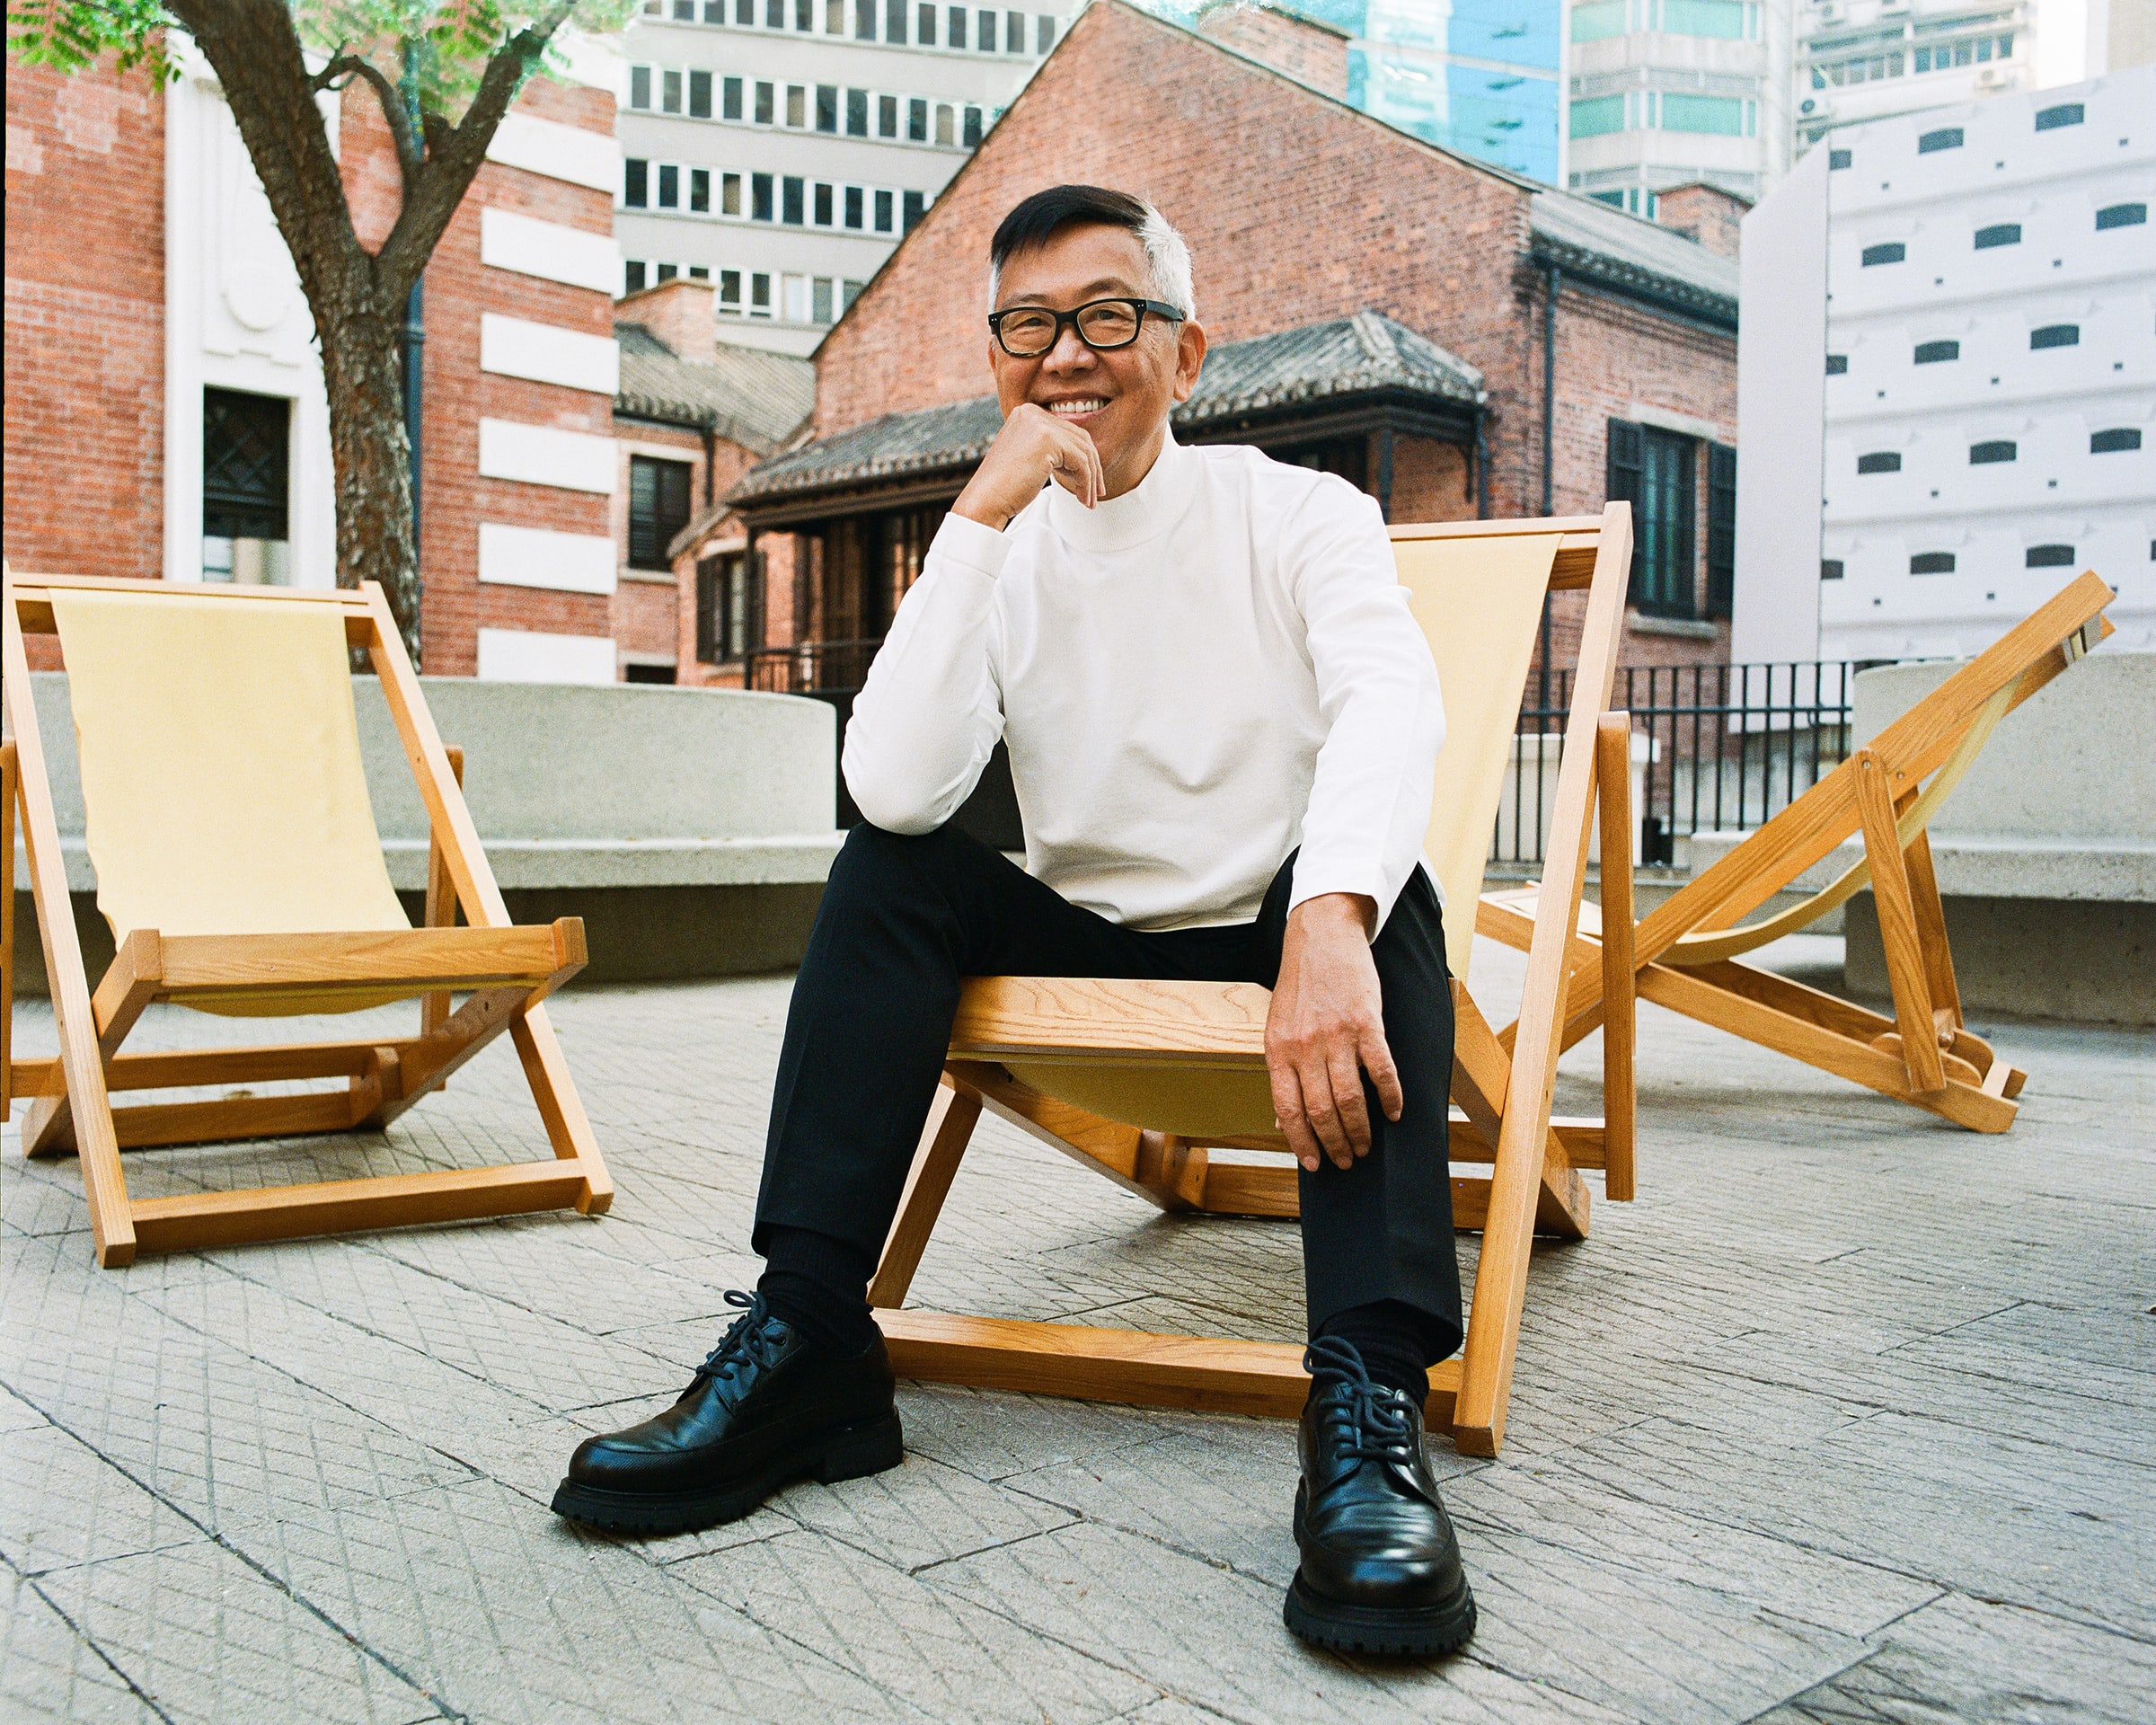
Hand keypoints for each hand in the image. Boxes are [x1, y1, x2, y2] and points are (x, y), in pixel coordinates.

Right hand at [951, 402, 1104, 529]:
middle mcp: (1033, 413)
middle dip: (1093, 467)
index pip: (1068, 431)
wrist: (985, 500)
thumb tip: (1082, 456)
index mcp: (1027, 413)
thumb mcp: (1029, 459)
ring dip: (1091, 478)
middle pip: (1080, 437)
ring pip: (1084, 450)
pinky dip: (1086, 483)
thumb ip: (1051, 449)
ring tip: (1090, 500)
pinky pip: (1081, 462)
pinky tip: (1083, 498)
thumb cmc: (1004, 488)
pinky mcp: (1048, 440)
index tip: (1088, 482)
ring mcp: (1040, 423)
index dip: (1083, 457)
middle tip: (1097, 492)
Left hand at [1266, 893, 1401, 1172]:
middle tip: (1348, 1159)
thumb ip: (1282, 1072)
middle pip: (1321, 1111)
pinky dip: (1390, 1098)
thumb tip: (1284, 1120)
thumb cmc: (1300, 986)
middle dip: (1336, 1144)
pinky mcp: (1367, 1023)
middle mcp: (1304, 1046)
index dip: (1302, 1143)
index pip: (1288, 1110)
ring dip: (1361, 1130)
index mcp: (1277, 1050)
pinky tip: (1394, 1112)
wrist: (1321, 936)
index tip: (1315, 1164)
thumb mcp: (1277, 1028)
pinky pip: (1381, 1071)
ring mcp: (1336, 1035)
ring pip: (1350, 1099)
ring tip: (1367, 1145)